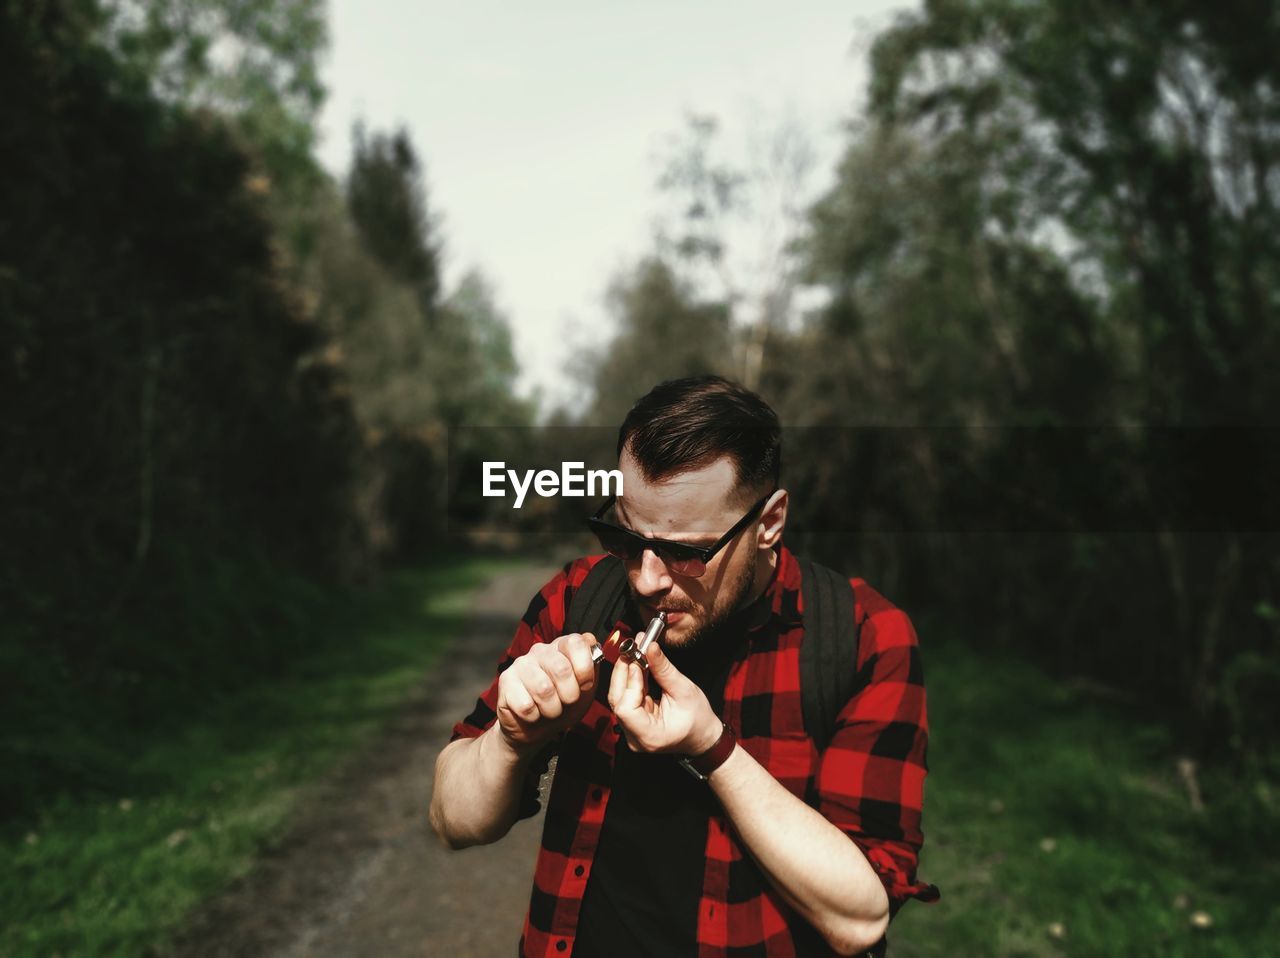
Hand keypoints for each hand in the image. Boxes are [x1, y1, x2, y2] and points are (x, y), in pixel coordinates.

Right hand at [495, 633, 597, 753]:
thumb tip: (591, 643)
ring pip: (543, 689)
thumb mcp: (585, 688)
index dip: (585, 668)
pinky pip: (526, 705)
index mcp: (561, 647)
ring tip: (550, 709)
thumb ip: (592, 666)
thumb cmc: (563, 704)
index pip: (576, 642)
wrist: (536, 729)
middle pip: (561, 669)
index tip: (585, 684)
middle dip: (570, 694)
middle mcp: (539, 650)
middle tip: (566, 702)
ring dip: (552, 708)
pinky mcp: (505, 682)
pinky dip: (534, 716)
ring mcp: (520, 665)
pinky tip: (532, 713)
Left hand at [608, 641, 722, 754]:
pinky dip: (630, 681)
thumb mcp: (684, 690)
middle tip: (633, 651)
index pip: (626, 709)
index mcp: (649, 736)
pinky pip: (624, 698)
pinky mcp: (632, 722)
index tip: (638, 663)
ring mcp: (631, 731)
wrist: (702, 735)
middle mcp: (635, 737)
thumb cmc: (698, 720)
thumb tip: (650, 647)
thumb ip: (664, 669)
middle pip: (617, 700)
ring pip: (618, 697)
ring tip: (636, 656)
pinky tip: (637, 668)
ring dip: (625, 674)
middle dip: (623, 673)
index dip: (629, 683)